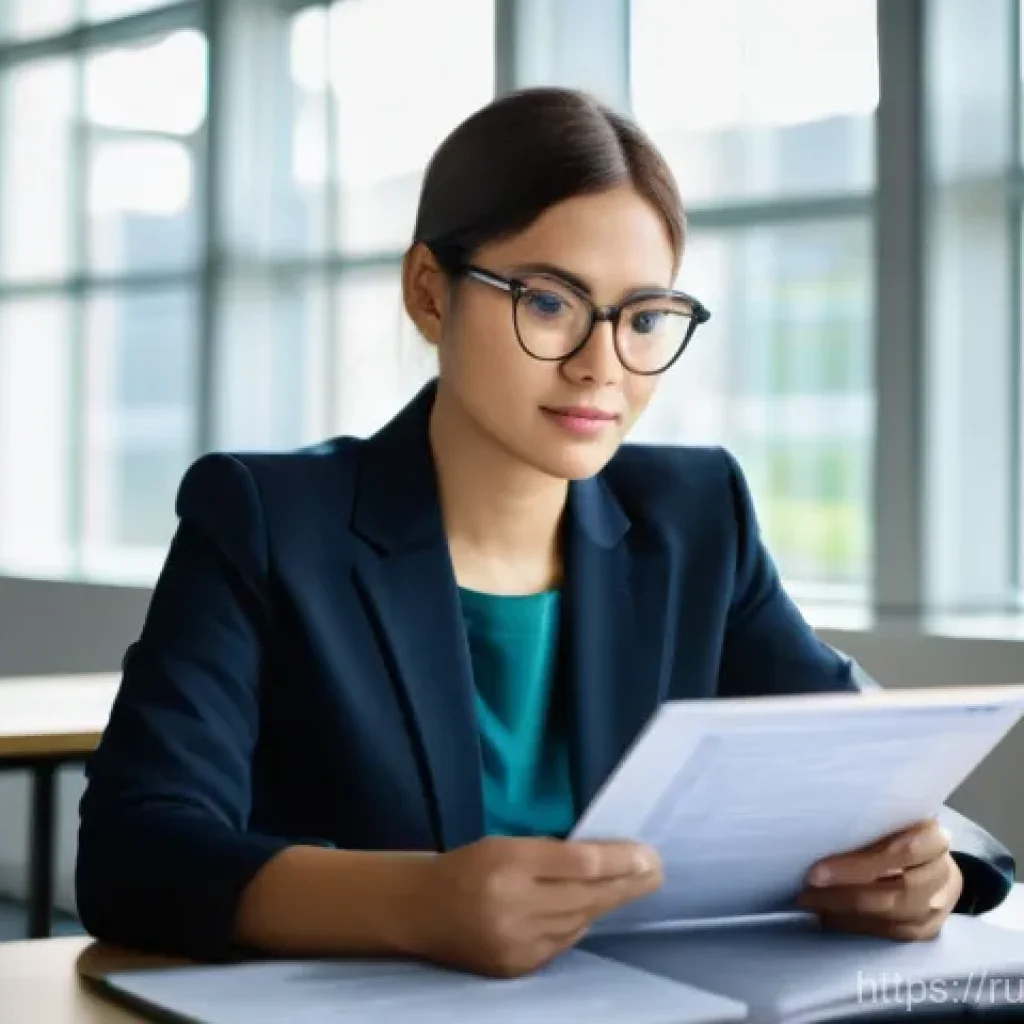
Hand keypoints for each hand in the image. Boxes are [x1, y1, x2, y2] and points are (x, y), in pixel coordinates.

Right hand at [407, 836, 661, 976]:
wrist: (422, 911)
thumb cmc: (468, 867)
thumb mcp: (505, 844)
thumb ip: (552, 853)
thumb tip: (607, 860)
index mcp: (508, 863)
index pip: (578, 863)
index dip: (617, 860)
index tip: (647, 854)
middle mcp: (513, 905)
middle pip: (585, 895)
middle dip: (626, 884)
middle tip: (656, 872)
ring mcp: (516, 942)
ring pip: (578, 921)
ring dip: (607, 903)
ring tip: (634, 887)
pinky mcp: (517, 967)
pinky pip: (562, 943)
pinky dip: (578, 924)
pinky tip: (590, 910)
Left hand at [796, 819, 962, 940]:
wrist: (933, 862)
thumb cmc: (900, 833)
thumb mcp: (890, 820)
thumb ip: (868, 825)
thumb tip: (816, 832)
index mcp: (934, 838)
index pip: (903, 852)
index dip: (859, 864)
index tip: (817, 871)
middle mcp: (943, 874)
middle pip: (897, 888)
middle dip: (847, 891)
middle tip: (808, 889)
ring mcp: (939, 906)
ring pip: (894, 915)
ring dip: (846, 911)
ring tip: (811, 903)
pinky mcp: (928, 929)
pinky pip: (891, 933)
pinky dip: (857, 925)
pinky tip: (830, 917)